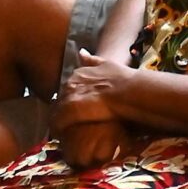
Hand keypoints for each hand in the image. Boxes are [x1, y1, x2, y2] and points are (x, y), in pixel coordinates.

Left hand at [53, 47, 139, 168]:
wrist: (129, 92)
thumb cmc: (123, 80)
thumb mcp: (107, 64)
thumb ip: (93, 60)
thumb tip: (81, 52)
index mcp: (80, 73)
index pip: (69, 87)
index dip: (72, 98)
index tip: (77, 106)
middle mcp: (71, 83)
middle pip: (61, 99)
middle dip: (64, 109)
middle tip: (71, 120)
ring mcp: (70, 97)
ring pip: (58, 111)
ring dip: (60, 121)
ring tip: (64, 131)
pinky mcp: (71, 111)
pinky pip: (58, 122)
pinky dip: (59, 129)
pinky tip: (62, 136)